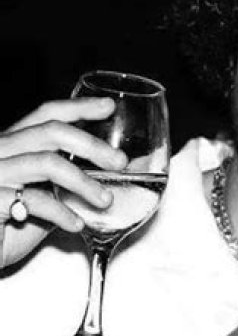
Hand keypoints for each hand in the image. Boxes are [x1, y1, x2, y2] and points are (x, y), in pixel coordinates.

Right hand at [0, 98, 126, 267]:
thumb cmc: (12, 229)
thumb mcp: (54, 199)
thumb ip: (78, 182)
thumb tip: (127, 169)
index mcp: (14, 145)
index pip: (46, 115)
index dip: (79, 107)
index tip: (109, 106)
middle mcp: (0, 152)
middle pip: (51, 131)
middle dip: (92, 145)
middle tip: (120, 163)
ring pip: (46, 162)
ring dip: (83, 182)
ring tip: (106, 201)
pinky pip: (34, 200)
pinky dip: (62, 212)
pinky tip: (77, 224)